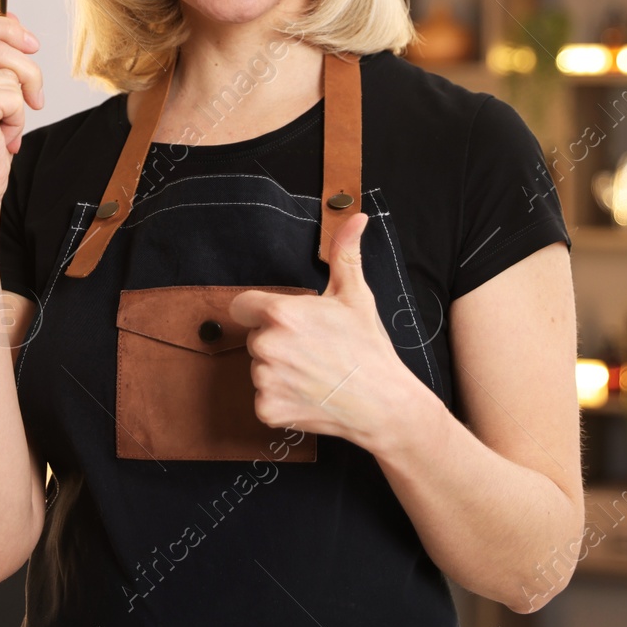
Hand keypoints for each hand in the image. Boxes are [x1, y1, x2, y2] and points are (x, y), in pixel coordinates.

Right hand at [0, 11, 42, 207]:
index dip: (5, 28)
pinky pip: (14, 94)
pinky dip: (17, 119)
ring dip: (18, 102)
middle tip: (34, 96)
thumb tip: (14, 24)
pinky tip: (0, 139)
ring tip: (2, 127)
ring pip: (10, 70)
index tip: (30, 42)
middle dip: (26, 69)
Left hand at [229, 213, 422, 451]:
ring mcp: (264, 380)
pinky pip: (264, 398)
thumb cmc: (368, 347)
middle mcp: (266, 346)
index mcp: (281, 313)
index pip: (243, 306)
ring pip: (260, 368)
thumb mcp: (356, 295)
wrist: (383, 404)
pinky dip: (282, 399)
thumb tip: (355, 217)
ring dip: (279, 371)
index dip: (263, 312)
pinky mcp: (267, 410)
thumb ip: (344, 253)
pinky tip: (310, 395)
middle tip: (313, 349)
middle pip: (255, 338)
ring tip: (314, 373)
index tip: (287, 322)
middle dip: (278, 341)